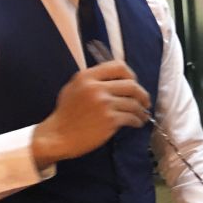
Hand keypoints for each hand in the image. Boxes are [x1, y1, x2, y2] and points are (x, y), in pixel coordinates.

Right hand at [32, 61, 149, 168]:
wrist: (58, 136)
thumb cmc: (65, 115)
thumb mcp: (73, 88)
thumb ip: (92, 81)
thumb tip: (116, 79)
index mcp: (87, 77)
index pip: (118, 66)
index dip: (130, 74)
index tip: (134, 83)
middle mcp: (96, 87)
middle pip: (131, 85)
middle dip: (142, 94)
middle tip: (145, 102)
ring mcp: (104, 104)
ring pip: (134, 103)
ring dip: (141, 110)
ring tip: (142, 115)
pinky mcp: (110, 120)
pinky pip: (131, 117)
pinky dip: (137, 121)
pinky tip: (136, 123)